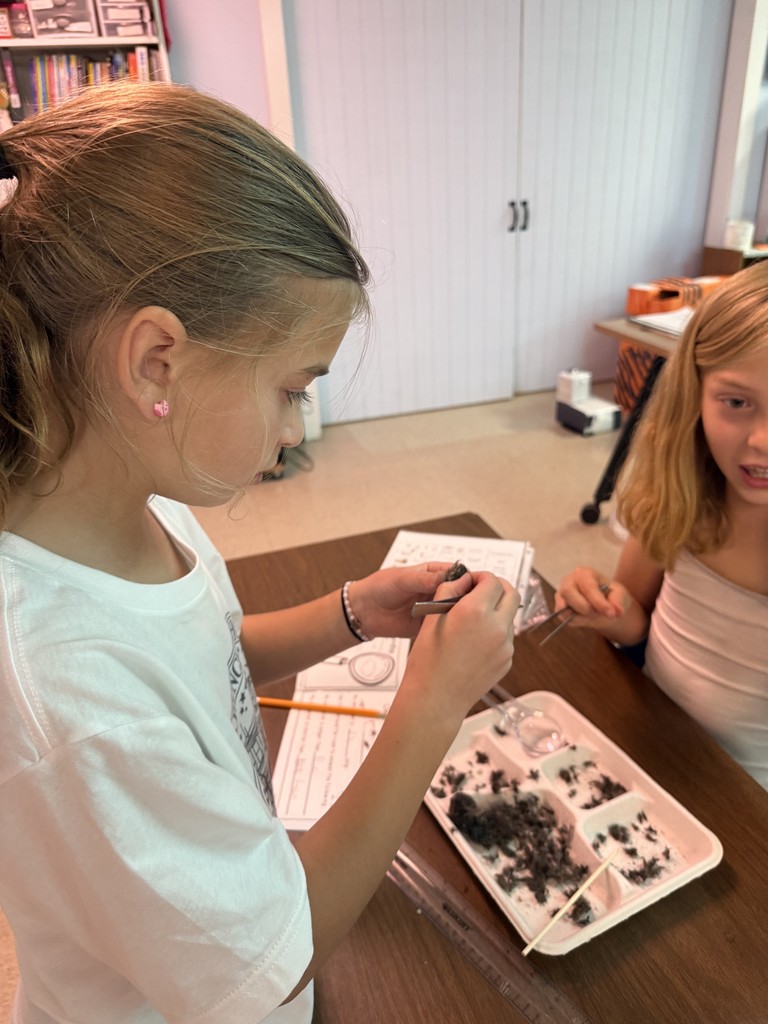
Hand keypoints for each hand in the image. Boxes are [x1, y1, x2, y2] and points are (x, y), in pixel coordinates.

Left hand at [347, 563, 466, 639]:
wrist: (363, 610)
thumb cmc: (379, 587)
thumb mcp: (402, 578)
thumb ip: (424, 579)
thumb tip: (447, 578)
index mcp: (433, 574)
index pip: (458, 574)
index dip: (468, 579)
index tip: (476, 586)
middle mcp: (436, 591)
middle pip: (460, 594)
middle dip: (467, 599)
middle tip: (472, 606)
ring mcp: (434, 609)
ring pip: (454, 612)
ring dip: (459, 615)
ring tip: (463, 619)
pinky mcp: (428, 626)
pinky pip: (442, 627)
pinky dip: (448, 629)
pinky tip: (452, 632)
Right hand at [400, 571, 519, 726]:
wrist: (436, 698)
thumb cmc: (428, 660)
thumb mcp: (432, 617)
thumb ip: (449, 590)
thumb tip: (463, 579)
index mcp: (476, 611)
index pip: (492, 581)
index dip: (481, 577)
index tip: (471, 582)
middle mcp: (496, 626)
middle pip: (512, 594)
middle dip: (497, 588)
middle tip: (481, 591)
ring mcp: (505, 646)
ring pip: (509, 616)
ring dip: (497, 611)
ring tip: (472, 622)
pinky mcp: (507, 661)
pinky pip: (506, 638)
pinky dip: (495, 632)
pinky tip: (474, 642)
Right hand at [555, 567, 628, 626]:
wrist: (603, 603)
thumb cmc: (610, 594)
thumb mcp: (620, 595)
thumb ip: (618, 601)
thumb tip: (616, 611)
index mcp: (585, 573)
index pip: (588, 587)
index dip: (599, 602)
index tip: (611, 613)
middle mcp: (569, 581)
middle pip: (568, 592)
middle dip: (584, 607)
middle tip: (599, 614)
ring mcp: (561, 594)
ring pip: (562, 607)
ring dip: (580, 616)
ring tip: (594, 616)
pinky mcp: (559, 607)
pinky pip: (563, 617)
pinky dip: (576, 621)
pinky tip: (587, 618)